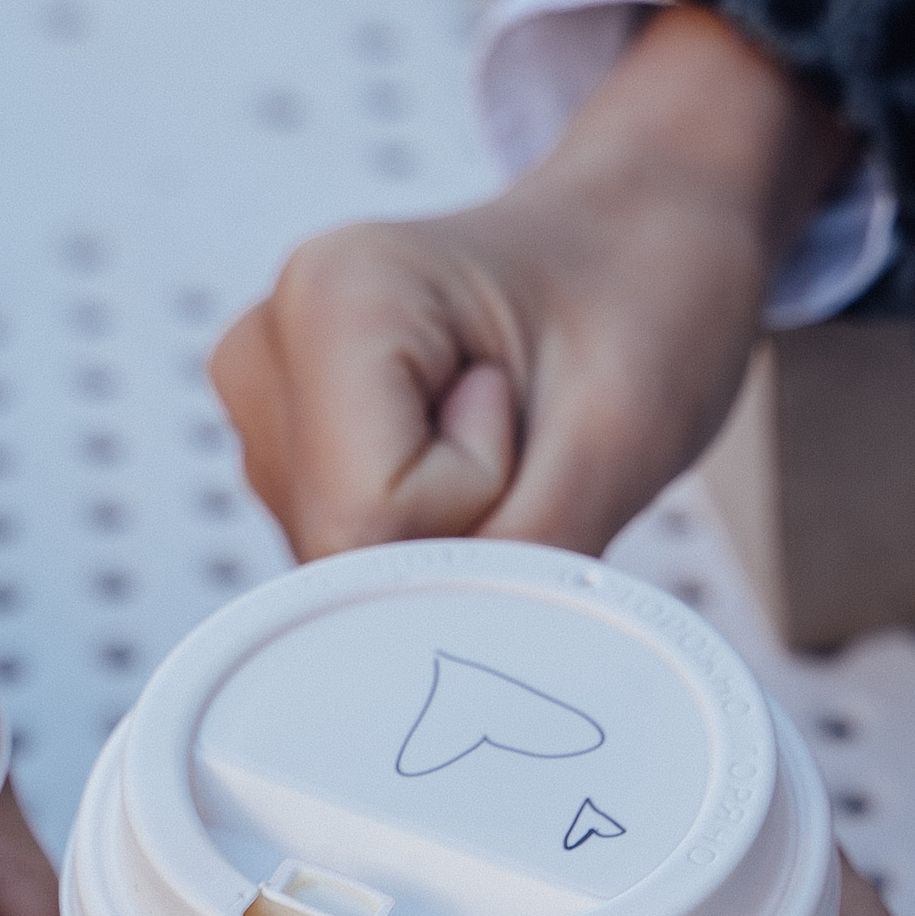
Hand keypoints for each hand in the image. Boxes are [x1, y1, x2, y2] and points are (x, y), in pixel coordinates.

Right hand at [211, 3, 849, 560]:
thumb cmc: (647, 300)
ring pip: (344, 575)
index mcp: (332, 295)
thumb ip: (516, 565)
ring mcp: (267, 412)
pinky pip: (354, 568)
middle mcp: (267, 351)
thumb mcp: (619, 438)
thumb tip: (430, 677)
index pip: (368, 518)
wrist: (639, 238)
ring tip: (500, 432)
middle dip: (459, 538)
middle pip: (342, 555)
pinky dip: (432, 540)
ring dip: (450, 540)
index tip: (528, 413)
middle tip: (524, 432)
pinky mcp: (286, 462)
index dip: (479, 503)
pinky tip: (464, 456)